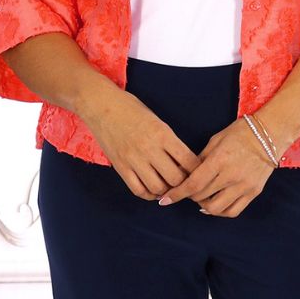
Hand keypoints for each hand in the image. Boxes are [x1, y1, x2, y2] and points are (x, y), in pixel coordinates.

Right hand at [86, 90, 201, 201]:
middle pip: (176, 179)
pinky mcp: (120, 167)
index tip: (199, 172)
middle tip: (185, 182)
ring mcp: (133, 159)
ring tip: (169, 186)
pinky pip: (138, 190)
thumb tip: (185, 162)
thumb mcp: (157, 120)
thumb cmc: (131, 109)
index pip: (189, 161)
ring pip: (158, 188)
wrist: (100, 104)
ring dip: (166, 190)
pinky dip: (149, 194)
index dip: (198, 170)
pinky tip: (154, 190)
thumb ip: (170, 141)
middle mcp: (149, 149)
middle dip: (184, 183)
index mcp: (163, 134)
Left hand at [156, 116, 279, 216]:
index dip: (176, 194)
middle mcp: (232, 176)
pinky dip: (220, 211)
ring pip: (216, 209)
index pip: (193, 184)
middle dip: (189, 196)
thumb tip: (185, 175)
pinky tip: (215, 205)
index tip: (165, 200)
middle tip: (186, 190)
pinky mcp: (254, 192)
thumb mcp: (215, 140)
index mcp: (220, 160)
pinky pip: (233, 211)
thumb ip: (200, 160)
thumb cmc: (240, 133)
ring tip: (202, 198)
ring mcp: (244, 186)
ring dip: (203, 206)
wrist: (270, 134)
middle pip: (201, 197)